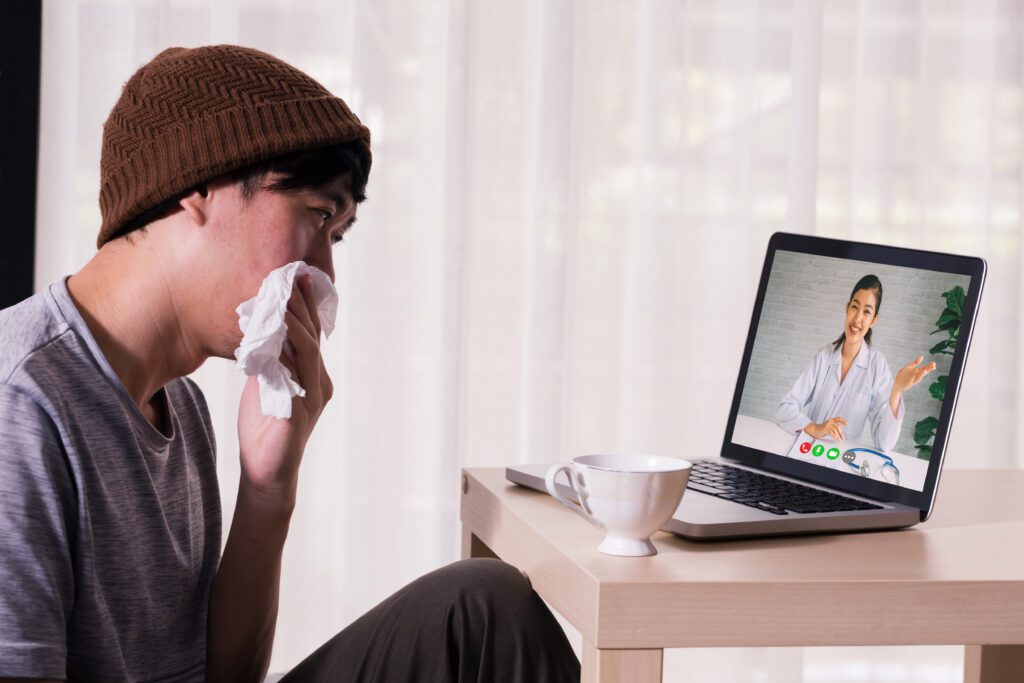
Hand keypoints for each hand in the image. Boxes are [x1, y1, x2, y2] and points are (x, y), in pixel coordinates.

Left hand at [236, 275, 332, 505]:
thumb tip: (261, 329)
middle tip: (291, 280)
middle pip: (313, 339)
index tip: (297, 279)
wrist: (266, 473)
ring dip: (294, 326)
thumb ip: (269, 359)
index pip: (312, 336)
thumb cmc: (265, 429)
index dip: (306, 308)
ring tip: (281, 302)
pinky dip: (282, 357)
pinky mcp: (298, 415)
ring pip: (308, 354)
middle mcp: (320, 384)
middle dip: (302, 308)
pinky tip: (271, 341)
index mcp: (314, 376)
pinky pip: (292, 379)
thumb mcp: (265, 385)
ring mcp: (312, 399)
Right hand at [805, 416, 846, 441]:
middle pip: (838, 427)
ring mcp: (827, 424)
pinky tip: (835, 438)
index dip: (843, 421)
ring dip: (838, 436)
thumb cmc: (823, 429)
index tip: (846, 424)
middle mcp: (830, 421)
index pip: (839, 418)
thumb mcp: (830, 426)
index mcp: (832, 420)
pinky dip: (834, 436)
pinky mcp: (825, 428)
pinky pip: (831, 432)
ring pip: (835, 430)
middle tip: (843, 438)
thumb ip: (836, 427)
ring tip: (840, 440)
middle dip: (841, 433)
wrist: (815, 430)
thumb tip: (842, 431)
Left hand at [892, 355, 936, 394]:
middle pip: (923, 372)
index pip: (924, 368)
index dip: (929, 366)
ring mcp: (913, 380)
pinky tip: (913, 376)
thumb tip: (922, 356)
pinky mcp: (908, 383)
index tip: (934, 363)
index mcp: (917, 371)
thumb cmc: (903, 375)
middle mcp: (916, 376)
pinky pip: (910, 381)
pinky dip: (912, 379)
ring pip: (918, 377)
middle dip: (928, 369)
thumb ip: (915, 362)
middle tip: (933, 366)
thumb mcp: (909, 367)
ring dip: (921, 374)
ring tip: (925, 370)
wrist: (897, 384)